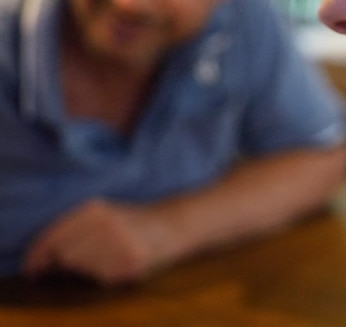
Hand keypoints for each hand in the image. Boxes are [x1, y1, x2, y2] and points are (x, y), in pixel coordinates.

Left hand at [22, 199, 173, 284]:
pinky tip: (121, 261)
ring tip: (109, 256)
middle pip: (65, 254)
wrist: (174, 224)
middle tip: (87, 255)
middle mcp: (106, 224)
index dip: (38, 254)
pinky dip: (106, 273)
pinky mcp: (132, 262)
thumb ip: (72, 228)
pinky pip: (102, 276)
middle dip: (67, 260)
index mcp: (95, 208)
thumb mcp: (103, 212)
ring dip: (89, 267)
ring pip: (82, 267)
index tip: (32, 267)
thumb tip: (43, 257)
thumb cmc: (133, 220)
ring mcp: (120, 243)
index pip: (54, 236)